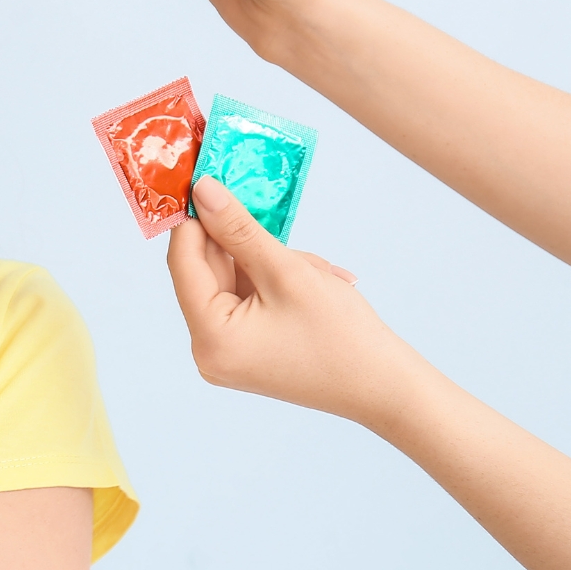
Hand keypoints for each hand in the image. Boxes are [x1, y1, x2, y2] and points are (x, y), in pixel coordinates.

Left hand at [168, 176, 417, 426]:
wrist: (387, 389)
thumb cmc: (342, 335)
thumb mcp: (287, 271)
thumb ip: (238, 229)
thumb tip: (202, 190)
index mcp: (209, 338)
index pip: (183, 263)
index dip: (194, 220)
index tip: (207, 181)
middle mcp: (207, 351)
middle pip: (207, 273)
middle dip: (244, 244)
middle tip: (275, 222)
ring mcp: (227, 353)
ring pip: (233, 281)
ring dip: (269, 262)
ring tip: (315, 270)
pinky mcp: (246, 350)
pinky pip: (247, 299)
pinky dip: (274, 281)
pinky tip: (314, 280)